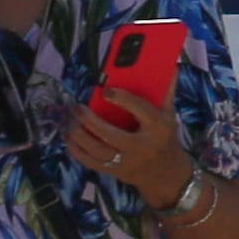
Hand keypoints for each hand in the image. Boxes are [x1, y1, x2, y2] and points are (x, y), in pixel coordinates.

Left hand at [66, 66, 199, 203]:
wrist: (165, 172)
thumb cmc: (164, 137)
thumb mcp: (169, 114)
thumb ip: (165, 91)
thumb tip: (169, 65)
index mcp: (156, 127)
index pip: (140, 111)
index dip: (122, 99)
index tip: (105, 90)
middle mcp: (141, 146)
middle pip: (111, 135)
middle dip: (89, 120)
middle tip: (76, 107)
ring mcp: (126, 161)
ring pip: (96, 150)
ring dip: (79, 135)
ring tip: (69, 120)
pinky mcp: (114, 171)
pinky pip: (90, 162)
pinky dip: (76, 150)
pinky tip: (68, 137)